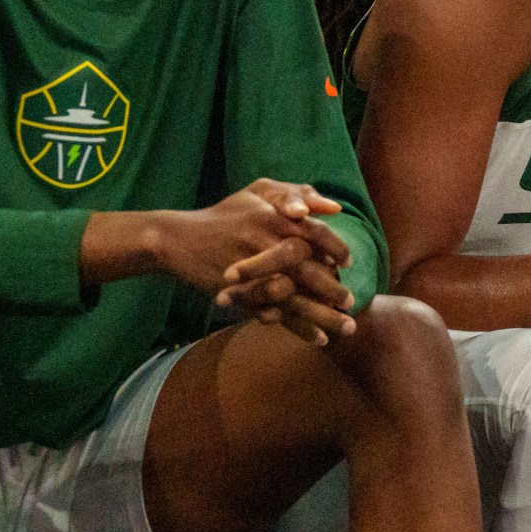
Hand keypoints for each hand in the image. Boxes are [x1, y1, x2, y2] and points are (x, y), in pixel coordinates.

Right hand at [166, 180, 357, 345]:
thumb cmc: (225, 214)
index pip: (314, 233)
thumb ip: (295, 192)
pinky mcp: (241, 295)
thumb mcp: (256, 192)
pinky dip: (299, 328)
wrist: (180, 239)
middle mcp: (264, 245)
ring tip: (346, 327)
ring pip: (294, 298)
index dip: (335, 248)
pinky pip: (275, 315)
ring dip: (322, 315)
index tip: (348, 263)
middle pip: (307, 271)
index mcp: (272, 218)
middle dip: (332, 289)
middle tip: (350, 302)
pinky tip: (319, 339)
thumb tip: (334, 209)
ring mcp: (251, 273)